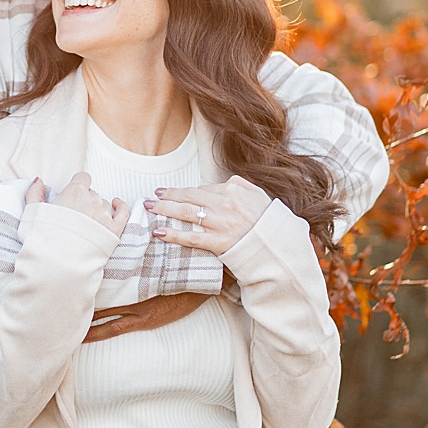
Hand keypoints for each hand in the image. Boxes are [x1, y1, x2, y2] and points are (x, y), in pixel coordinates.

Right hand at [31, 172, 129, 234]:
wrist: (57, 264)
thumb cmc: (43, 239)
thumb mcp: (33, 213)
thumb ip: (35, 193)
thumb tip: (38, 181)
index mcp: (75, 192)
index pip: (83, 178)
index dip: (78, 186)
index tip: (73, 195)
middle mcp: (93, 200)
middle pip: (92, 194)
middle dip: (84, 202)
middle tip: (74, 217)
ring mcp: (105, 215)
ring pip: (104, 205)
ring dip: (97, 211)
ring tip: (84, 226)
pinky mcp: (114, 230)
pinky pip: (123, 213)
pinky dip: (120, 208)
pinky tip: (116, 205)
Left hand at [147, 176, 272, 255]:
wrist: (277, 245)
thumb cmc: (267, 221)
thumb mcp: (258, 195)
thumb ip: (240, 185)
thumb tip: (224, 182)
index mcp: (233, 190)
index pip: (202, 189)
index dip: (184, 191)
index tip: (170, 193)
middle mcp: (224, 204)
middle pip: (189, 197)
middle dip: (167, 196)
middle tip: (151, 197)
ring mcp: (220, 223)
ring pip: (186, 213)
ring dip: (164, 209)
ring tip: (149, 209)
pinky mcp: (218, 242)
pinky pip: (191, 237)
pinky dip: (173, 234)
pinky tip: (159, 232)